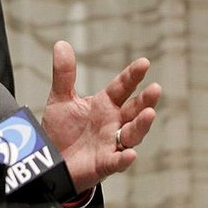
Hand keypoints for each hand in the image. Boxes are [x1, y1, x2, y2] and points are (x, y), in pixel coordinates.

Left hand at [41, 40, 160, 192]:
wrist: (51, 159)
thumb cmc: (62, 130)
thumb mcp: (61, 98)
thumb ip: (64, 74)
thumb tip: (61, 43)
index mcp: (105, 105)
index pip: (122, 88)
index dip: (132, 76)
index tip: (144, 63)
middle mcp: (113, 124)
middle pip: (134, 111)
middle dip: (146, 101)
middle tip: (155, 88)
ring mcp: (111, 144)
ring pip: (132, 135)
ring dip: (141, 125)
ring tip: (149, 114)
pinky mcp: (104, 164)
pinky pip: (117, 161)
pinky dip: (124, 158)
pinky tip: (130, 154)